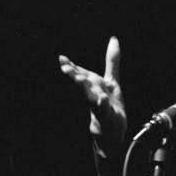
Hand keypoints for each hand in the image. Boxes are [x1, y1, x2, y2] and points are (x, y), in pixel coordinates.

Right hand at [59, 36, 126, 156]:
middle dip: (75, 75)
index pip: (83, 75)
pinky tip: (102, 100)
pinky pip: (105, 113)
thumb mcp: (113, 82)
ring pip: (92, 98)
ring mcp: (102, 110)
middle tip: (65, 67)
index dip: (73, 67)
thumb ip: (112, 62)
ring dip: (86, 89)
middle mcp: (96, 98)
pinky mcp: (109, 120)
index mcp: (95, 88)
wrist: (112, 136)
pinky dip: (103, 106)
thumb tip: (113, 39)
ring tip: (80, 79)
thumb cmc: (111, 108)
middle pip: (85, 85)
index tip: (61, 58)